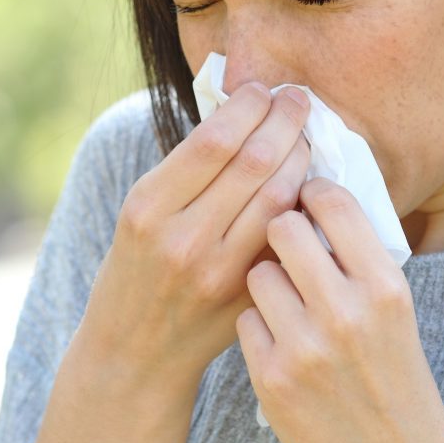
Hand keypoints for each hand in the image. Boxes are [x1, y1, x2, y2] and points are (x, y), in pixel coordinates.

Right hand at [77, 83, 311, 388]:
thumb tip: (242, 115)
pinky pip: (284, 238)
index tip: (262, 89)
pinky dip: (301, 204)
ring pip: (278, 198)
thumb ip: (187, 172)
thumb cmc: (136, 269)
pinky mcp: (244, 297)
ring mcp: (216, 271)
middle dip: (285, 121)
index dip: (248, 106)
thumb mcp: (141, 213)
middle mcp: (181, 237)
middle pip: (253, 162)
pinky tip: (309, 183)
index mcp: (148, 206)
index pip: (214, 140)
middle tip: (299, 99)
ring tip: (307, 135)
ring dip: (301, 157)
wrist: (134, 352)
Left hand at [237, 178, 443, 442]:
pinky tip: (281, 346)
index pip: (334, 203)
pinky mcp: (271, 377)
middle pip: (281, 227)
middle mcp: (345, 311)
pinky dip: (258, 329)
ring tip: (287, 306)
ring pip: (257, 274)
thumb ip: (359, 261)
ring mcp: (304, 346)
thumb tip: (313, 201)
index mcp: (385, 287)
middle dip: (279, 231)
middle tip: (285, 247)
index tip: (306, 198)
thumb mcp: (396, 313)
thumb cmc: (396, 381)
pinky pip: (245, 321)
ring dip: (266, 283)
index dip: (312, 193)